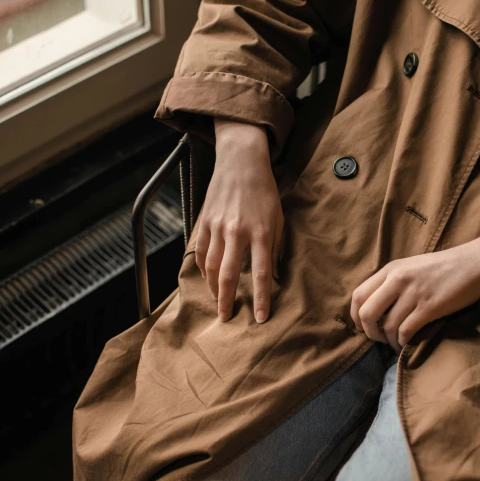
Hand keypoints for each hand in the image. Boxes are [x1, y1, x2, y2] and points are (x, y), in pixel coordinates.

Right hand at [195, 118, 283, 322]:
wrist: (241, 162)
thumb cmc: (264, 191)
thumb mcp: (278, 219)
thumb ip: (275, 248)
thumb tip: (272, 276)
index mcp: (261, 233)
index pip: (262, 274)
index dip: (262, 299)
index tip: (260, 318)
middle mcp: (237, 232)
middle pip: (230, 276)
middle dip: (228, 301)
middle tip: (227, 318)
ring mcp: (218, 227)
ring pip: (212, 266)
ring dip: (214, 287)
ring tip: (219, 300)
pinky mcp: (205, 221)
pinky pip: (201, 251)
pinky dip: (203, 268)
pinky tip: (208, 277)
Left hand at [350, 226, 479, 351]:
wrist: (477, 262)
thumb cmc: (445, 268)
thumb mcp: (412, 267)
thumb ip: (393, 282)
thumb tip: (375, 307)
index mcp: (391, 269)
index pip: (358, 295)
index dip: (356, 316)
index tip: (363, 327)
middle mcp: (398, 279)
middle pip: (366, 313)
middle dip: (369, 332)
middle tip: (379, 340)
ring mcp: (413, 293)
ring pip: (387, 326)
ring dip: (388, 341)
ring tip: (396, 344)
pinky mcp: (430, 307)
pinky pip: (405, 331)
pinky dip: (402, 342)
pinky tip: (407, 344)